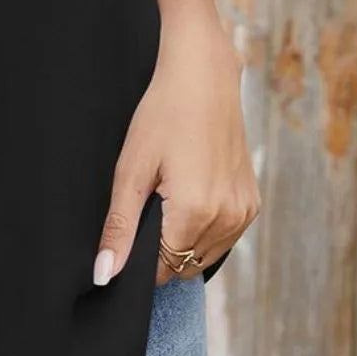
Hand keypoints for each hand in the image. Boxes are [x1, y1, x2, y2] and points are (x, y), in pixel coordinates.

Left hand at [94, 25, 260, 284]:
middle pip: (184, 264)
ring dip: (183, 239)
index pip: (162, 268)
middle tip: (149, 202)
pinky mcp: (252, 204)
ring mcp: (244, 213)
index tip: (132, 226)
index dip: (140, 256)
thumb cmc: (162, 117)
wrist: (204, 79)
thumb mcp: (130, 171)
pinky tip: (191, 193)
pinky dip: (203, 228)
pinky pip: (222, 238)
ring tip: (170, 193)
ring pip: (204, 255)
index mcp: (196, 213)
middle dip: (162, 247)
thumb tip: (104, 276)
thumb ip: (119, 229)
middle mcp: (227, 219)